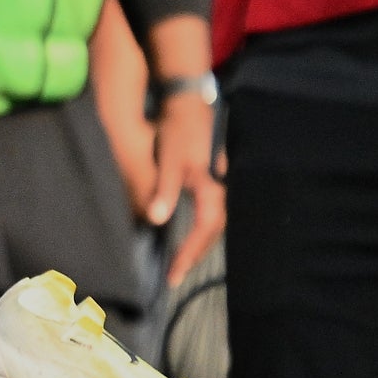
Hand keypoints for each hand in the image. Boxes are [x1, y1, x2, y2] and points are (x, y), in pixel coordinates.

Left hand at [152, 91, 225, 284]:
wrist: (188, 102)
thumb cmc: (178, 129)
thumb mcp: (169, 159)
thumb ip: (164, 188)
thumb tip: (156, 220)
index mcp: (213, 188)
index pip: (204, 230)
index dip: (189, 254)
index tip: (174, 275)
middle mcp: (221, 188)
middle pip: (212, 231)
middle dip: (194, 254)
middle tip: (176, 275)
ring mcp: (218, 183)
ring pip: (212, 222)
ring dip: (197, 242)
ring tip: (181, 261)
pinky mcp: (211, 178)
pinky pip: (208, 211)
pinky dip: (197, 227)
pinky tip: (186, 234)